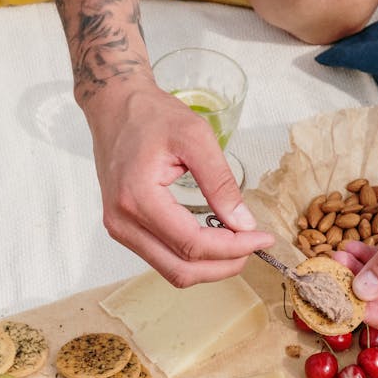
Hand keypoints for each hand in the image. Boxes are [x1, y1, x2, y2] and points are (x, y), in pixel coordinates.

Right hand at [81, 79, 273, 286]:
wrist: (114, 107)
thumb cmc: (151, 116)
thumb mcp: (196, 138)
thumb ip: (221, 183)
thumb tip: (244, 224)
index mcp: (137, 198)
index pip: (192, 244)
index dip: (233, 248)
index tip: (262, 238)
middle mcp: (122, 222)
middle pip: (181, 270)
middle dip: (224, 265)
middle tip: (253, 246)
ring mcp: (119, 229)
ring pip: (172, 271)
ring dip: (209, 266)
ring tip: (238, 244)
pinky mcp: (124, 229)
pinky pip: (162, 258)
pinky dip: (192, 258)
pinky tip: (215, 240)